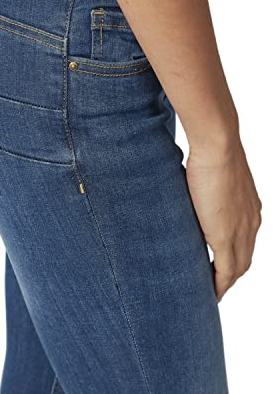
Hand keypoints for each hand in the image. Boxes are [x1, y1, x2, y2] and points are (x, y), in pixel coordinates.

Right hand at [186, 138, 261, 301]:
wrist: (218, 146)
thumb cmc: (212, 151)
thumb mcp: (212, 173)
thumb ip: (207, 187)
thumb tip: (189, 186)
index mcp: (249, 209)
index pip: (244, 242)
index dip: (233, 257)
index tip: (220, 265)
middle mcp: (251, 223)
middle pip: (245, 259)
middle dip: (231, 275)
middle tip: (215, 285)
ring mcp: (241, 231)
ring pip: (239, 268)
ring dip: (226, 282)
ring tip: (210, 291)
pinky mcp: (226, 237)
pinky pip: (226, 271)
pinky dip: (220, 285)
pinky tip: (211, 293)